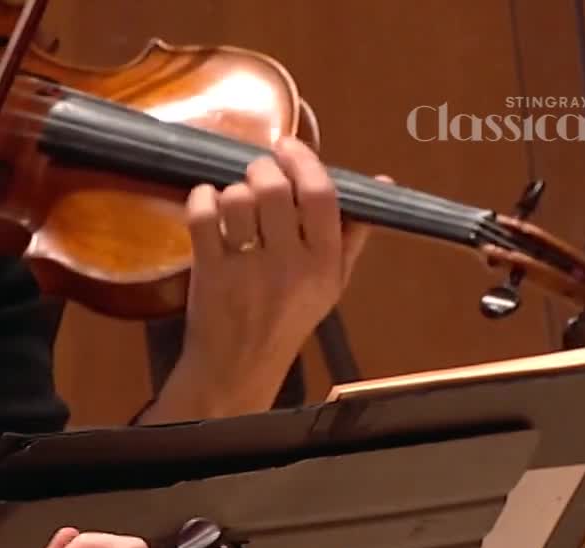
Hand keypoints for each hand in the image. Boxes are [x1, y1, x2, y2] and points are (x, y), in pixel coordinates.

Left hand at [149, 136, 382, 421]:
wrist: (239, 365)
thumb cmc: (289, 318)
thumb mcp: (333, 282)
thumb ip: (354, 233)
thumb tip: (383, 183)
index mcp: (324, 263)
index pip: (321, 194)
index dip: (304, 160)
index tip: (288, 145)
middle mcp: (289, 264)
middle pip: (276, 188)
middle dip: (263, 168)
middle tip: (258, 173)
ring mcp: (247, 268)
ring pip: (238, 199)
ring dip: (234, 187)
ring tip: (235, 199)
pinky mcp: (210, 272)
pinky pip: (202, 216)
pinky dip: (201, 198)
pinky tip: (206, 202)